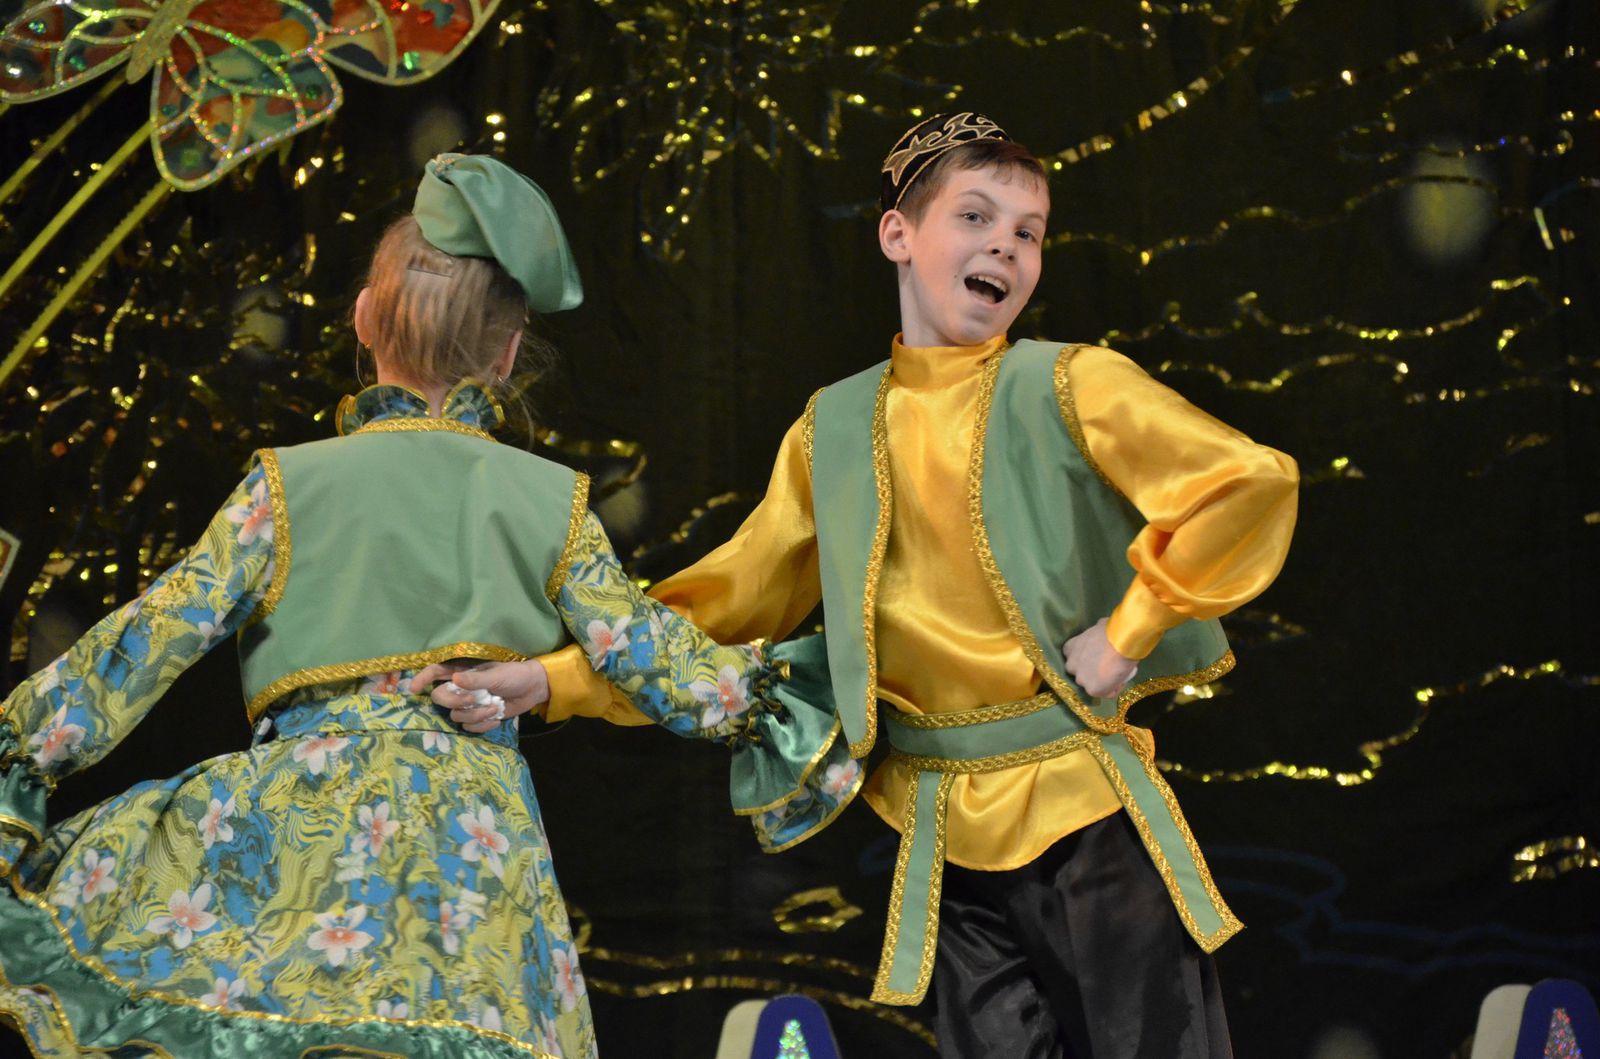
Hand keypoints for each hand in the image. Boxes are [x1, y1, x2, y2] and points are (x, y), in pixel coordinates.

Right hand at [410, 660, 549, 732]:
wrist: (532, 689)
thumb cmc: (514, 675)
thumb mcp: (497, 674)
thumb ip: (476, 679)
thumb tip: (455, 680)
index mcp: (463, 671)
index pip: (435, 672)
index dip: (422, 678)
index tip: (414, 688)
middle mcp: (461, 688)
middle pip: (439, 698)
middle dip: (456, 702)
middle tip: (475, 700)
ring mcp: (468, 704)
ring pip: (455, 715)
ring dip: (475, 715)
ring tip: (493, 708)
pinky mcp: (477, 717)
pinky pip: (469, 727)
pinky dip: (483, 725)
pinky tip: (496, 717)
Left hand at [1061, 618, 1137, 699]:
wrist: (1122, 641)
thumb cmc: (1113, 629)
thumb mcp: (1098, 627)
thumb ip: (1094, 634)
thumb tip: (1101, 631)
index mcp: (1069, 649)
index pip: (1075, 659)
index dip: (1087, 660)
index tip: (1099, 658)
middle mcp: (1071, 666)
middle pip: (1081, 673)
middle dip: (1092, 672)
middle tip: (1107, 667)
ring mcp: (1081, 679)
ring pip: (1092, 685)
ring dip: (1102, 682)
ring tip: (1116, 675)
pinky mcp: (1093, 690)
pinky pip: (1106, 693)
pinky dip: (1113, 689)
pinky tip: (1121, 681)